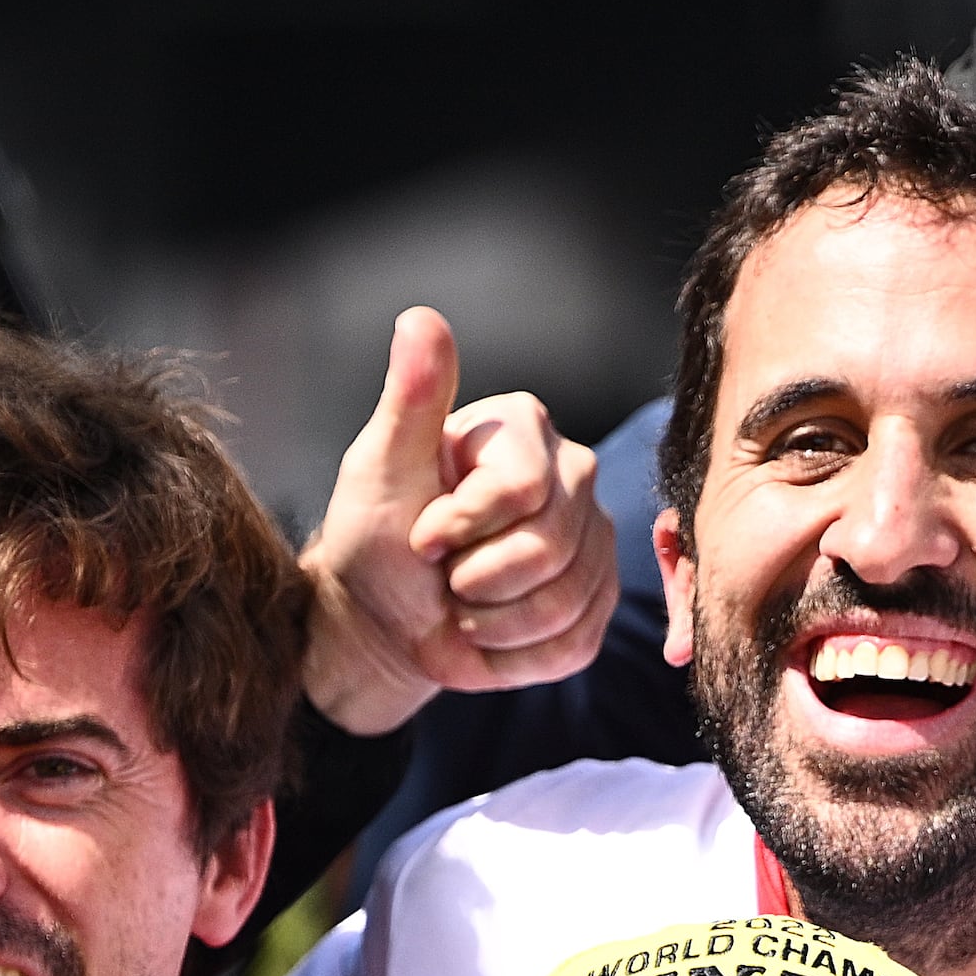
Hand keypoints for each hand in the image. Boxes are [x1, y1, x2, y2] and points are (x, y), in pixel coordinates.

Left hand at [300, 307, 619, 734]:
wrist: (386, 613)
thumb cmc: (377, 533)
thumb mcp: (381, 465)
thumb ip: (411, 397)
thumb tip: (421, 319)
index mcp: (526, 430)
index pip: (520, 490)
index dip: (461, 529)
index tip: (421, 538)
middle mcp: (574, 475)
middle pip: (548, 548)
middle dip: (476, 581)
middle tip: (443, 576)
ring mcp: (595, 541)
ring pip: (564, 602)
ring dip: (491, 623)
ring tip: (460, 606)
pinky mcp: (598, 602)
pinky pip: (573, 645)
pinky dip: (514, 656)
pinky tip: (486, 633)